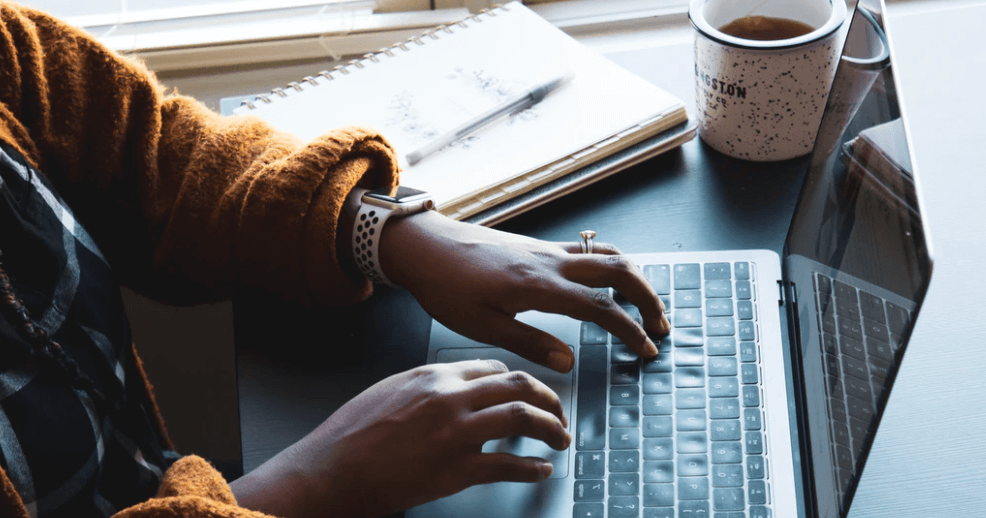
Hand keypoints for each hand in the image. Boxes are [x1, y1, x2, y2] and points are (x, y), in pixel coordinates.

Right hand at [230, 360, 569, 517]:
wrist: (328, 470)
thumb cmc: (350, 434)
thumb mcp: (389, 391)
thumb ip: (426, 386)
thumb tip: (454, 389)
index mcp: (433, 375)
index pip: (493, 368)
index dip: (518, 380)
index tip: (528, 392)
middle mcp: (449, 397)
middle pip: (518, 385)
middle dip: (548, 398)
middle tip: (559, 413)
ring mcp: (455, 432)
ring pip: (522, 418)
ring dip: (551, 428)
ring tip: (560, 438)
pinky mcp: (456, 469)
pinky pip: (508, 465)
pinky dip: (532, 468)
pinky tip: (540, 470)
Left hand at [379, 211, 669, 371]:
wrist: (425, 246)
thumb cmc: (446, 287)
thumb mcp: (482, 326)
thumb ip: (529, 343)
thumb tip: (569, 362)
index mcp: (538, 285)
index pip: (600, 307)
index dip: (629, 330)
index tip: (646, 350)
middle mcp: (550, 261)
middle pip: (618, 270)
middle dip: (647, 297)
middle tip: (660, 326)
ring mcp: (546, 249)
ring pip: (607, 254)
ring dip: (634, 277)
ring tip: (644, 304)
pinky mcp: (538, 246)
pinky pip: (588, 249)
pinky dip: (611, 264)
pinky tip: (609, 282)